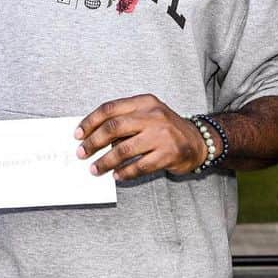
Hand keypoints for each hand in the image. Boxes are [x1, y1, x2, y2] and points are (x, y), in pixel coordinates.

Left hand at [75, 94, 207, 180]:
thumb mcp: (148, 115)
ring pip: (124, 149)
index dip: (90, 121)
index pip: (110, 108)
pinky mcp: (168, 154)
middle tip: (82, 153)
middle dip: (93, 142)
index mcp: (144, 102)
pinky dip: (125, 172)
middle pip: (114, 127)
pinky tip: (116, 175)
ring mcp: (162, 135)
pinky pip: (139, 166)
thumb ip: (125, 121)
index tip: (78, 134)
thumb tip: (93, 136)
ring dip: (105, 161)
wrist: (199, 141)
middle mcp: (153, 115)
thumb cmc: (166, 128)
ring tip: (95, 169)